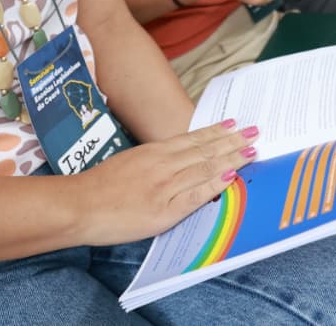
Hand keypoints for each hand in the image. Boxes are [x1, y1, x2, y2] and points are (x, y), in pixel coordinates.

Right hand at [76, 121, 258, 244]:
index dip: (216, 132)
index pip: (192, 139)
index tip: (235, 125)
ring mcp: (165, 186)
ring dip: (232, 158)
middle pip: (205, 150)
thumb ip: (153, 162)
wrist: (79, 205)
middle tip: (256, 132)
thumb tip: (174, 162)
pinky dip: (215, 185)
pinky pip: (195, 195)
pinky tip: (231, 177)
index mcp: (153, 153)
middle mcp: (163, 164)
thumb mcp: (128, 163)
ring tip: (252, 151)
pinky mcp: (164, 210)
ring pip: (205, 168)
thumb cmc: (98, 187)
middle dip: (232, 141)